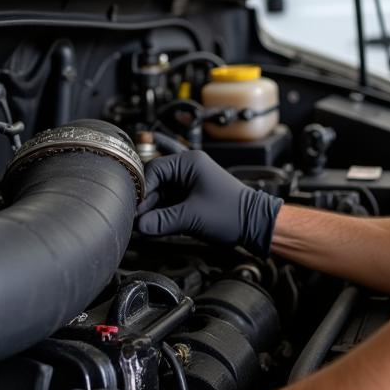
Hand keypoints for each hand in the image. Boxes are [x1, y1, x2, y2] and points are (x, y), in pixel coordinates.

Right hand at [135, 151, 281, 257]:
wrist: (255, 225)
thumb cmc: (232, 214)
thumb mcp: (192, 217)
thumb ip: (162, 221)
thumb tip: (139, 226)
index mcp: (190, 163)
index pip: (154, 170)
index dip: (143, 190)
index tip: (135, 207)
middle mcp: (188, 169)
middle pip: (155, 182)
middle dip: (146, 202)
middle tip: (136, 220)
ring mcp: (190, 183)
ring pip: (161, 194)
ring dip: (153, 210)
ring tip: (144, 226)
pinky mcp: (191, 198)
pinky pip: (170, 203)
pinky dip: (162, 214)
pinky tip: (154, 226)